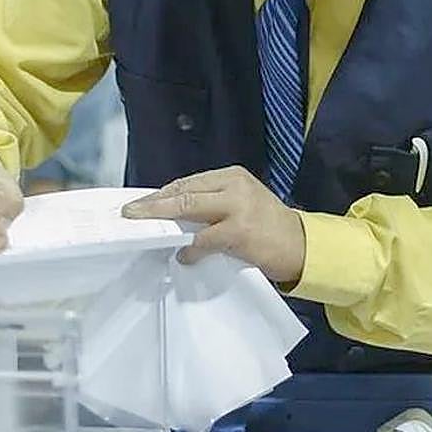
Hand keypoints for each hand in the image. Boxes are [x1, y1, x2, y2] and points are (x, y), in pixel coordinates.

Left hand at [123, 166, 305, 283]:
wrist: (301, 244)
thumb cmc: (267, 225)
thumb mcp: (242, 201)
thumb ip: (214, 201)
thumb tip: (173, 212)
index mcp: (232, 175)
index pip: (188, 182)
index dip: (161, 194)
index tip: (141, 203)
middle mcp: (234, 186)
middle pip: (183, 192)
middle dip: (153, 204)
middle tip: (130, 213)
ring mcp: (237, 207)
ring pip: (188, 210)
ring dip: (162, 222)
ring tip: (144, 229)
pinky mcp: (239, 231)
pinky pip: (203, 240)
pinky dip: (189, 249)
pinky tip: (183, 255)